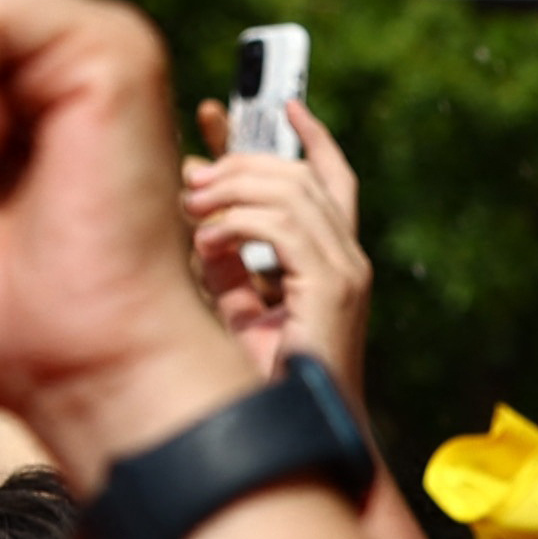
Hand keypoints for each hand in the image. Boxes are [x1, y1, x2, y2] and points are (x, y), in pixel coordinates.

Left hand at [185, 97, 371, 393]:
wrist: (294, 435)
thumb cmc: (265, 384)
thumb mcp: (235, 305)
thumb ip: (224, 257)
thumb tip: (195, 201)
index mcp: (333, 260)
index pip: (330, 178)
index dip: (308, 136)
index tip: (278, 102)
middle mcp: (347, 258)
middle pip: (300, 174)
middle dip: (241, 161)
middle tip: (192, 178)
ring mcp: (345, 272)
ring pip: (289, 191)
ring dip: (230, 190)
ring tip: (190, 209)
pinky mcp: (332, 289)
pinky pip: (282, 227)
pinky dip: (237, 225)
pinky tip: (206, 242)